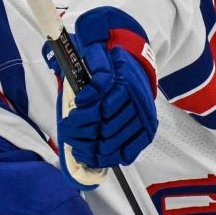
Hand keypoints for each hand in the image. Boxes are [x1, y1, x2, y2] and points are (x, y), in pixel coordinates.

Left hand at [53, 9, 158, 169]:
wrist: (132, 63)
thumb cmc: (109, 62)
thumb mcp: (96, 56)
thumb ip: (93, 72)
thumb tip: (85, 99)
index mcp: (126, 83)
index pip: (103, 109)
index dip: (82, 119)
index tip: (68, 121)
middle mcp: (139, 102)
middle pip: (107, 130)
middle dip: (84, 135)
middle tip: (69, 137)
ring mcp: (145, 117)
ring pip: (116, 143)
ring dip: (94, 150)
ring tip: (79, 149)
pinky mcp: (147, 129)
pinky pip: (131, 150)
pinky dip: (114, 157)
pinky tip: (98, 157)